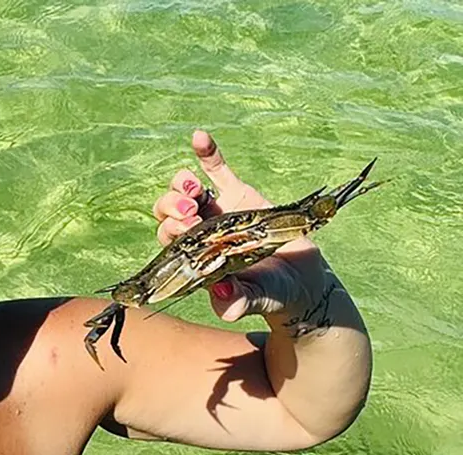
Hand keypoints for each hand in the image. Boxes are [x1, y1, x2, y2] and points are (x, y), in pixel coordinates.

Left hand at [152, 131, 327, 322]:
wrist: (301, 280)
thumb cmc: (272, 295)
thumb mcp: (257, 300)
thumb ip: (238, 302)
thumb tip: (222, 299)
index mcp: (195, 258)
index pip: (169, 240)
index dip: (171, 230)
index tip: (185, 227)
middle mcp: (199, 233)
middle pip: (168, 213)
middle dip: (171, 207)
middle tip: (189, 211)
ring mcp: (217, 210)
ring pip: (185, 191)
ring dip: (181, 185)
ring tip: (192, 189)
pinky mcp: (238, 194)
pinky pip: (217, 171)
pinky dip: (207, 154)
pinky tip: (199, 137)